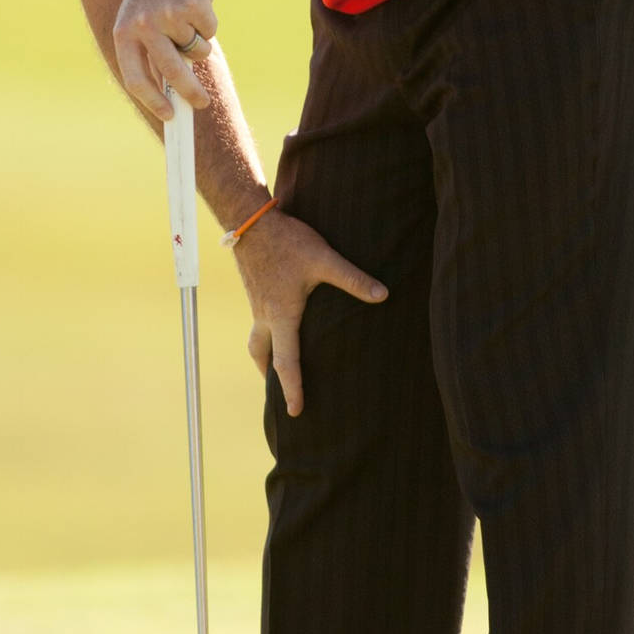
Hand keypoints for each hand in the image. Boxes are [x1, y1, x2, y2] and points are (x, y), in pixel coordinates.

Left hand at [112, 0, 217, 119]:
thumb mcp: (140, 23)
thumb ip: (151, 56)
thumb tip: (174, 99)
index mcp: (124, 35)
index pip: (136, 79)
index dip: (153, 101)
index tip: (170, 116)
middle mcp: (142, 26)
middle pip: (172, 73)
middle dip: (191, 93)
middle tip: (202, 102)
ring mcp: (167, 15)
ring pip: (195, 52)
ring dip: (200, 45)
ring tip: (189, 22)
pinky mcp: (192, 4)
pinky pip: (209, 33)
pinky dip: (209, 26)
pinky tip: (197, 6)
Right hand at [233, 209, 387, 417]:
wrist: (251, 221)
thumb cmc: (287, 241)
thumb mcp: (323, 259)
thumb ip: (352, 278)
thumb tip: (383, 296)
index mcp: (282, 316)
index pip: (287, 362)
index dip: (292, 389)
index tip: (294, 412)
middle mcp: (265, 316)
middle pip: (263, 356)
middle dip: (271, 377)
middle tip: (278, 395)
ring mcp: (257, 304)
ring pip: (257, 340)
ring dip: (264, 356)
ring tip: (274, 365)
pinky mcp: (255, 291)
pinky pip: (258, 322)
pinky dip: (266, 334)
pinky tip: (278, 324)